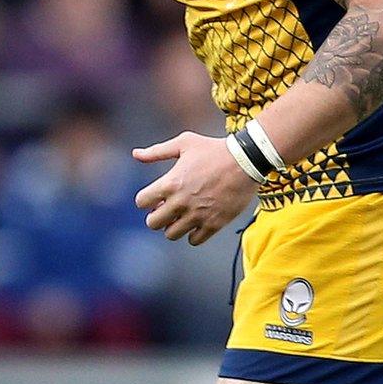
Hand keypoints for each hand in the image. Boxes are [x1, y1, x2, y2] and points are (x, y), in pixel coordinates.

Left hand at [132, 132, 258, 244]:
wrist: (246, 160)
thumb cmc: (213, 149)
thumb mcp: (183, 143)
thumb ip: (157, 151)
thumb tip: (135, 154)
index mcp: (169, 183)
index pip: (141, 202)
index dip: (145, 200)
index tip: (155, 197)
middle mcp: (180, 202)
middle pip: (153, 223)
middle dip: (156, 217)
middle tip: (166, 210)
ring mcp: (197, 215)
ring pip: (171, 235)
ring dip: (173, 227)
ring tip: (181, 217)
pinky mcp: (215, 223)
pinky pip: (194, 241)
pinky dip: (193, 235)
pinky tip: (197, 224)